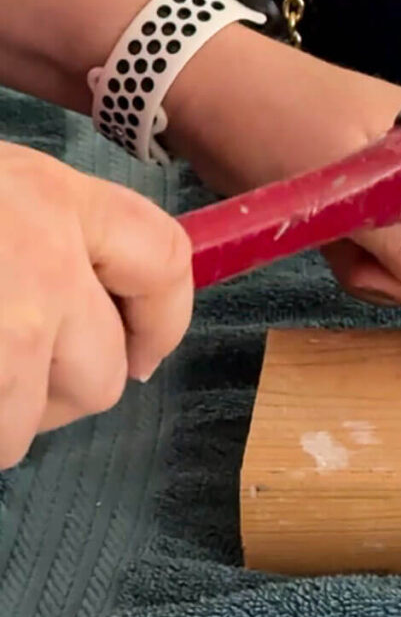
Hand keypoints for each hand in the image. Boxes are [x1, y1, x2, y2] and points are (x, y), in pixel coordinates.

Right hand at [0, 142, 192, 468]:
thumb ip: (55, 240)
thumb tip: (110, 328)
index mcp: (57, 197)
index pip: (168, 261)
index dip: (164, 320)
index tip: (139, 354)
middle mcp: (43, 255)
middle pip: (105, 372)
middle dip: (60, 387)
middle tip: (10, 366)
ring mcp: (7, 320)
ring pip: (37, 419)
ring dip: (5, 415)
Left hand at [165, 25, 400, 307]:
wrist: (207, 96)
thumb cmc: (278, 123)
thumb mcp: (347, 189)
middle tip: (360, 253)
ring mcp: (398, 192)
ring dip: (374, 271)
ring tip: (337, 241)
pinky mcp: (365, 208)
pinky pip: (381, 258)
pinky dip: (355, 263)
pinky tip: (330, 243)